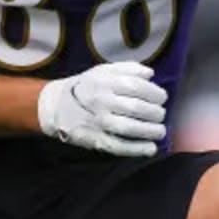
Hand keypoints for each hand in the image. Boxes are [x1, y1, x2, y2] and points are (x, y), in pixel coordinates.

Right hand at [37, 62, 167, 155]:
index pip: (137, 87)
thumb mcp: (104, 71)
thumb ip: (128, 69)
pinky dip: (137, 149)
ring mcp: (98, 122)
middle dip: (156, 113)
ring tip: (160, 130)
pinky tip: (151, 148)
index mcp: (105, 82)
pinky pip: (119, 146)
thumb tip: (150, 74)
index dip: (155, 93)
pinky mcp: (95, 139)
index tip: (162, 98)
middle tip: (160, 115)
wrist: (56, 106)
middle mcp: (102, 101)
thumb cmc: (87, 87)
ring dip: (151, 131)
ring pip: (129, 128)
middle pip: (136, 108)